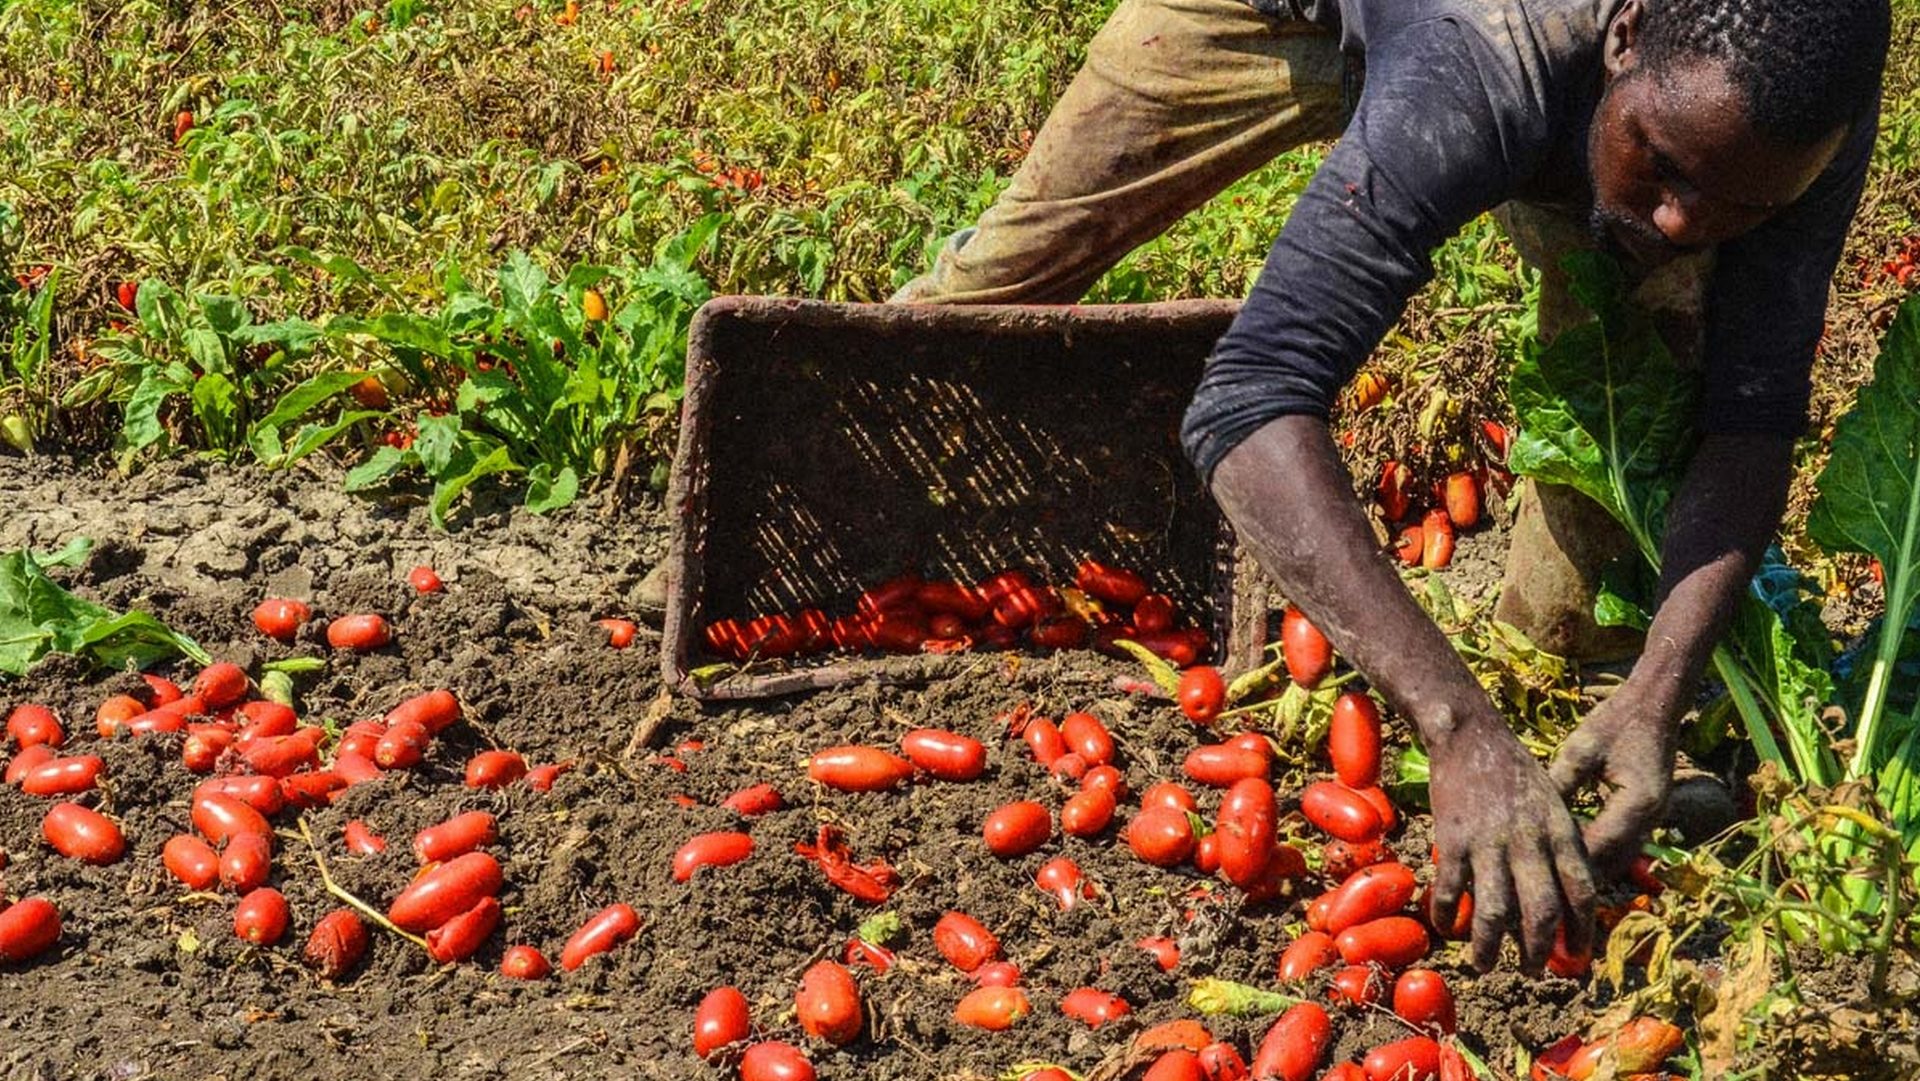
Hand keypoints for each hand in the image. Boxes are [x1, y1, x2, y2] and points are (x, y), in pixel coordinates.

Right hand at [1427, 719, 1595, 973]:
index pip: (1582, 892)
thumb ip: (1559, 845)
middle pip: (1541, 911)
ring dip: (1491, 947)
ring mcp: (1489, 842)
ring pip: (1495, 912)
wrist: (1470, 734)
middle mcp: (1529, 841)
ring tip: (1486, 967)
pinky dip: (1449, 916)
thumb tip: (1564, 895)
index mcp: (1560, 831)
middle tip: (1531, 971)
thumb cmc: (1514, 769)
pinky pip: (1452, 891)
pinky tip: (1447, 928)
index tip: (1575, 957)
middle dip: (1537, 950)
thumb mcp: (1552, 802)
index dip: (1581, 930)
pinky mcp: (1453, 840)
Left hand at [1549, 688, 1680, 873]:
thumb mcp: (1581, 749)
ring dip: (1593, 868)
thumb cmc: (1616, 722)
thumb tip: (1530, 816)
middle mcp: (1652, 817)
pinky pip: (1625, 845)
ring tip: (1555, 877)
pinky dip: (1601, 853)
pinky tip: (1572, 855)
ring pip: (1621, 858)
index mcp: (1638, 801)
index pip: (1600, 844)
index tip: (1537, 870)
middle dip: (1581, 875)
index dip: (1570, 861)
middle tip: (1542, 883)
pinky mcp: (1649, 815)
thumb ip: (1561, 782)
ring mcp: (1654, 818)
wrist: (1654, 706)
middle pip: (1614, 861)